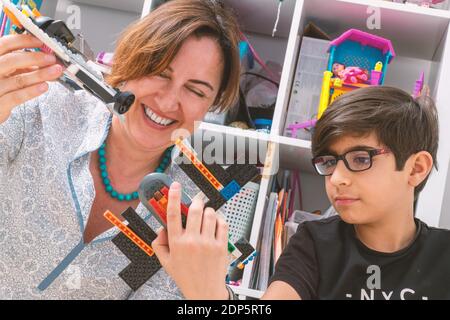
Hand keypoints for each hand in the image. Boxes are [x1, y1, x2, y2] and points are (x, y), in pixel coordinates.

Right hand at [0, 34, 63, 123]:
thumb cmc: (1, 87)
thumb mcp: (11, 72)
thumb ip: (27, 67)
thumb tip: (51, 63)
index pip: (5, 44)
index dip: (23, 41)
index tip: (40, 41)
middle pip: (12, 60)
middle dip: (35, 58)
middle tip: (51, 59)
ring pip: (18, 79)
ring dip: (40, 75)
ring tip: (55, 71)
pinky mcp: (0, 104)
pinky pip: (16, 97)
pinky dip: (31, 91)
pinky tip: (44, 87)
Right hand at [152, 182, 229, 299]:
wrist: (205, 292)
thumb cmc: (186, 276)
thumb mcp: (166, 262)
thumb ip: (159, 243)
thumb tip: (161, 228)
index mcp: (177, 243)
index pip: (173, 214)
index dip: (174, 197)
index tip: (175, 186)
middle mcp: (192, 241)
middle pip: (195, 210)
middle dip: (196, 202)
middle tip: (197, 203)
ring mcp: (208, 243)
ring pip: (210, 214)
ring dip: (208, 211)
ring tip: (206, 216)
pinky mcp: (221, 246)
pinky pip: (222, 223)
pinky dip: (219, 219)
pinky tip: (215, 223)